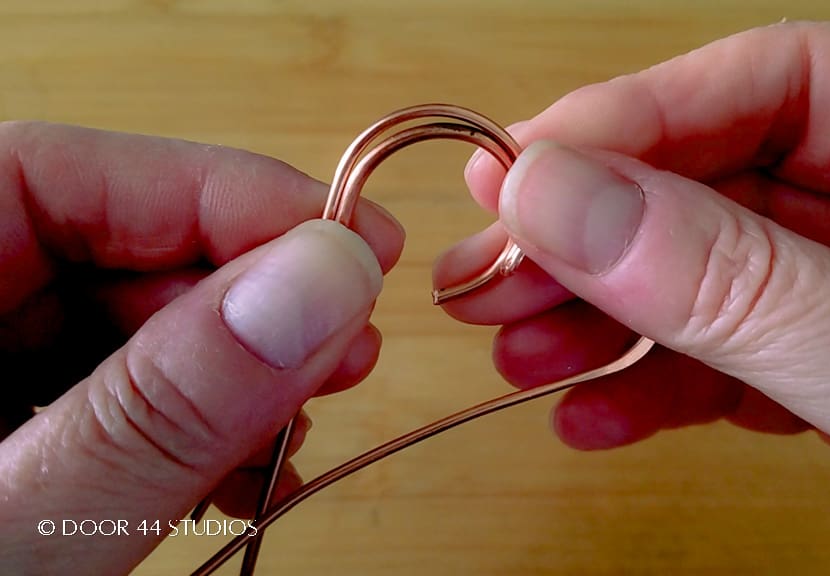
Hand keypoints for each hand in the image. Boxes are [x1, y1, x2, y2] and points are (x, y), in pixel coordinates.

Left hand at [0, 122, 403, 573]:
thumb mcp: (14, 539)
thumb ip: (157, 410)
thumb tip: (323, 281)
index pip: (56, 175)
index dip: (218, 193)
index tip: (352, 242)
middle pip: (103, 248)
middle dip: (242, 298)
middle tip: (348, 347)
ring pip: (124, 327)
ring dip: (232, 374)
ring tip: (298, 434)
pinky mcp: (7, 434)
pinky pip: (118, 398)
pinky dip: (198, 430)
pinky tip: (247, 473)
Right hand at [437, 22, 829, 573]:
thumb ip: (750, 291)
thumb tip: (570, 201)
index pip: (799, 79)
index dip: (647, 117)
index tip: (528, 172)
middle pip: (737, 177)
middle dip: (605, 232)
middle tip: (489, 270)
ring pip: (724, 273)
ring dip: (611, 316)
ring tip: (517, 349)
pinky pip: (745, 357)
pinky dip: (663, 388)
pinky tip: (594, 412)